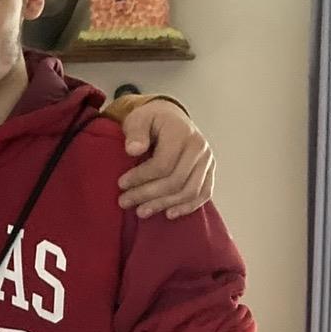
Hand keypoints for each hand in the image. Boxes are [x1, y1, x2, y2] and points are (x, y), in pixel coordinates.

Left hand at [117, 99, 214, 218]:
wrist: (171, 117)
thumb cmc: (152, 120)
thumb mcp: (138, 118)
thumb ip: (135, 132)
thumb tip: (133, 150)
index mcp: (181, 133)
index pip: (163, 164)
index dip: (141, 177)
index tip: (121, 184)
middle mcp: (199, 147)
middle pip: (175, 181)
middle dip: (147, 195)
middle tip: (124, 201)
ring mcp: (207, 161)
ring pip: (189, 191)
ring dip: (164, 204)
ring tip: (141, 211)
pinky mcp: (210, 171)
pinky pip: (203, 194)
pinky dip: (187, 207)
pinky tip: (169, 213)